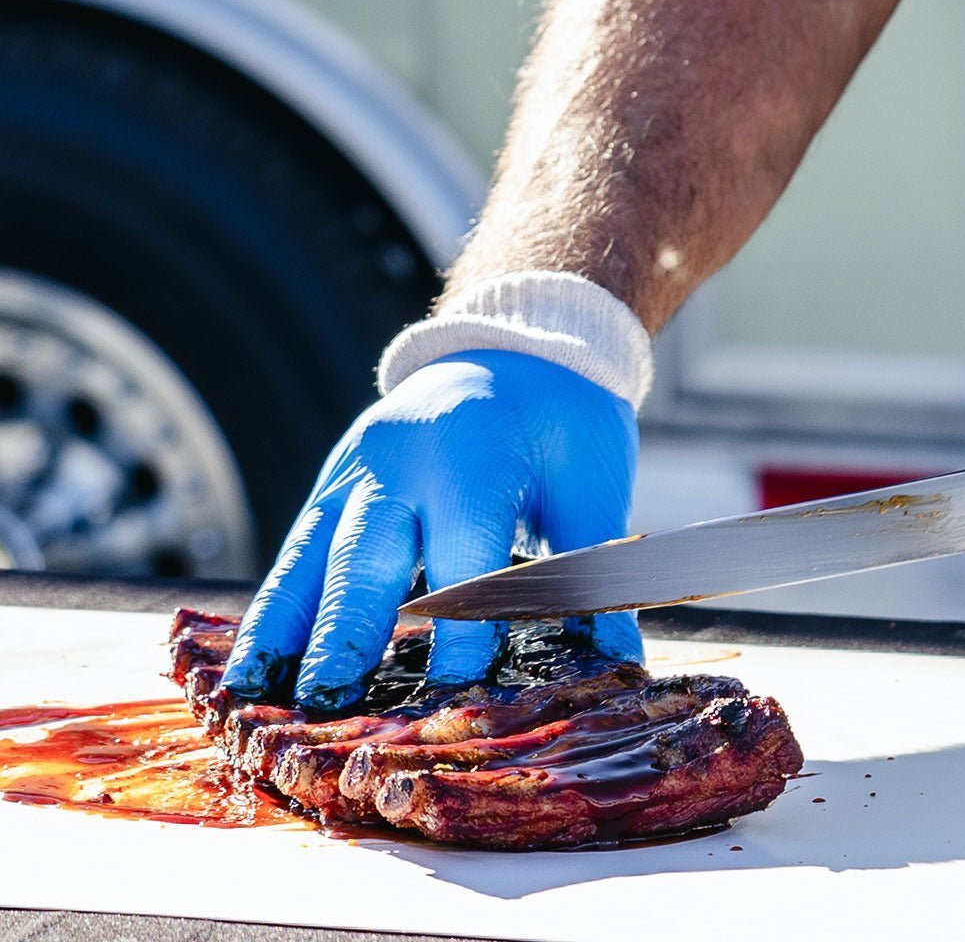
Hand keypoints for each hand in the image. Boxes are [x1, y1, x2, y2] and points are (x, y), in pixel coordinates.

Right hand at [221, 349, 641, 709]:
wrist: (522, 348)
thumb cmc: (565, 425)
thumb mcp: (593, 491)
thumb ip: (594, 576)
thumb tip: (619, 667)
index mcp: (474, 459)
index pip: (464, 563)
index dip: (465, 638)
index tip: (463, 704)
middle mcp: (400, 461)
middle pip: (366, 559)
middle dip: (348, 638)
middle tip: (332, 710)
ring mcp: (357, 469)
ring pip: (310, 556)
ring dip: (287, 630)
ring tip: (265, 698)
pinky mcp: (334, 482)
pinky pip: (295, 548)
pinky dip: (274, 607)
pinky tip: (252, 663)